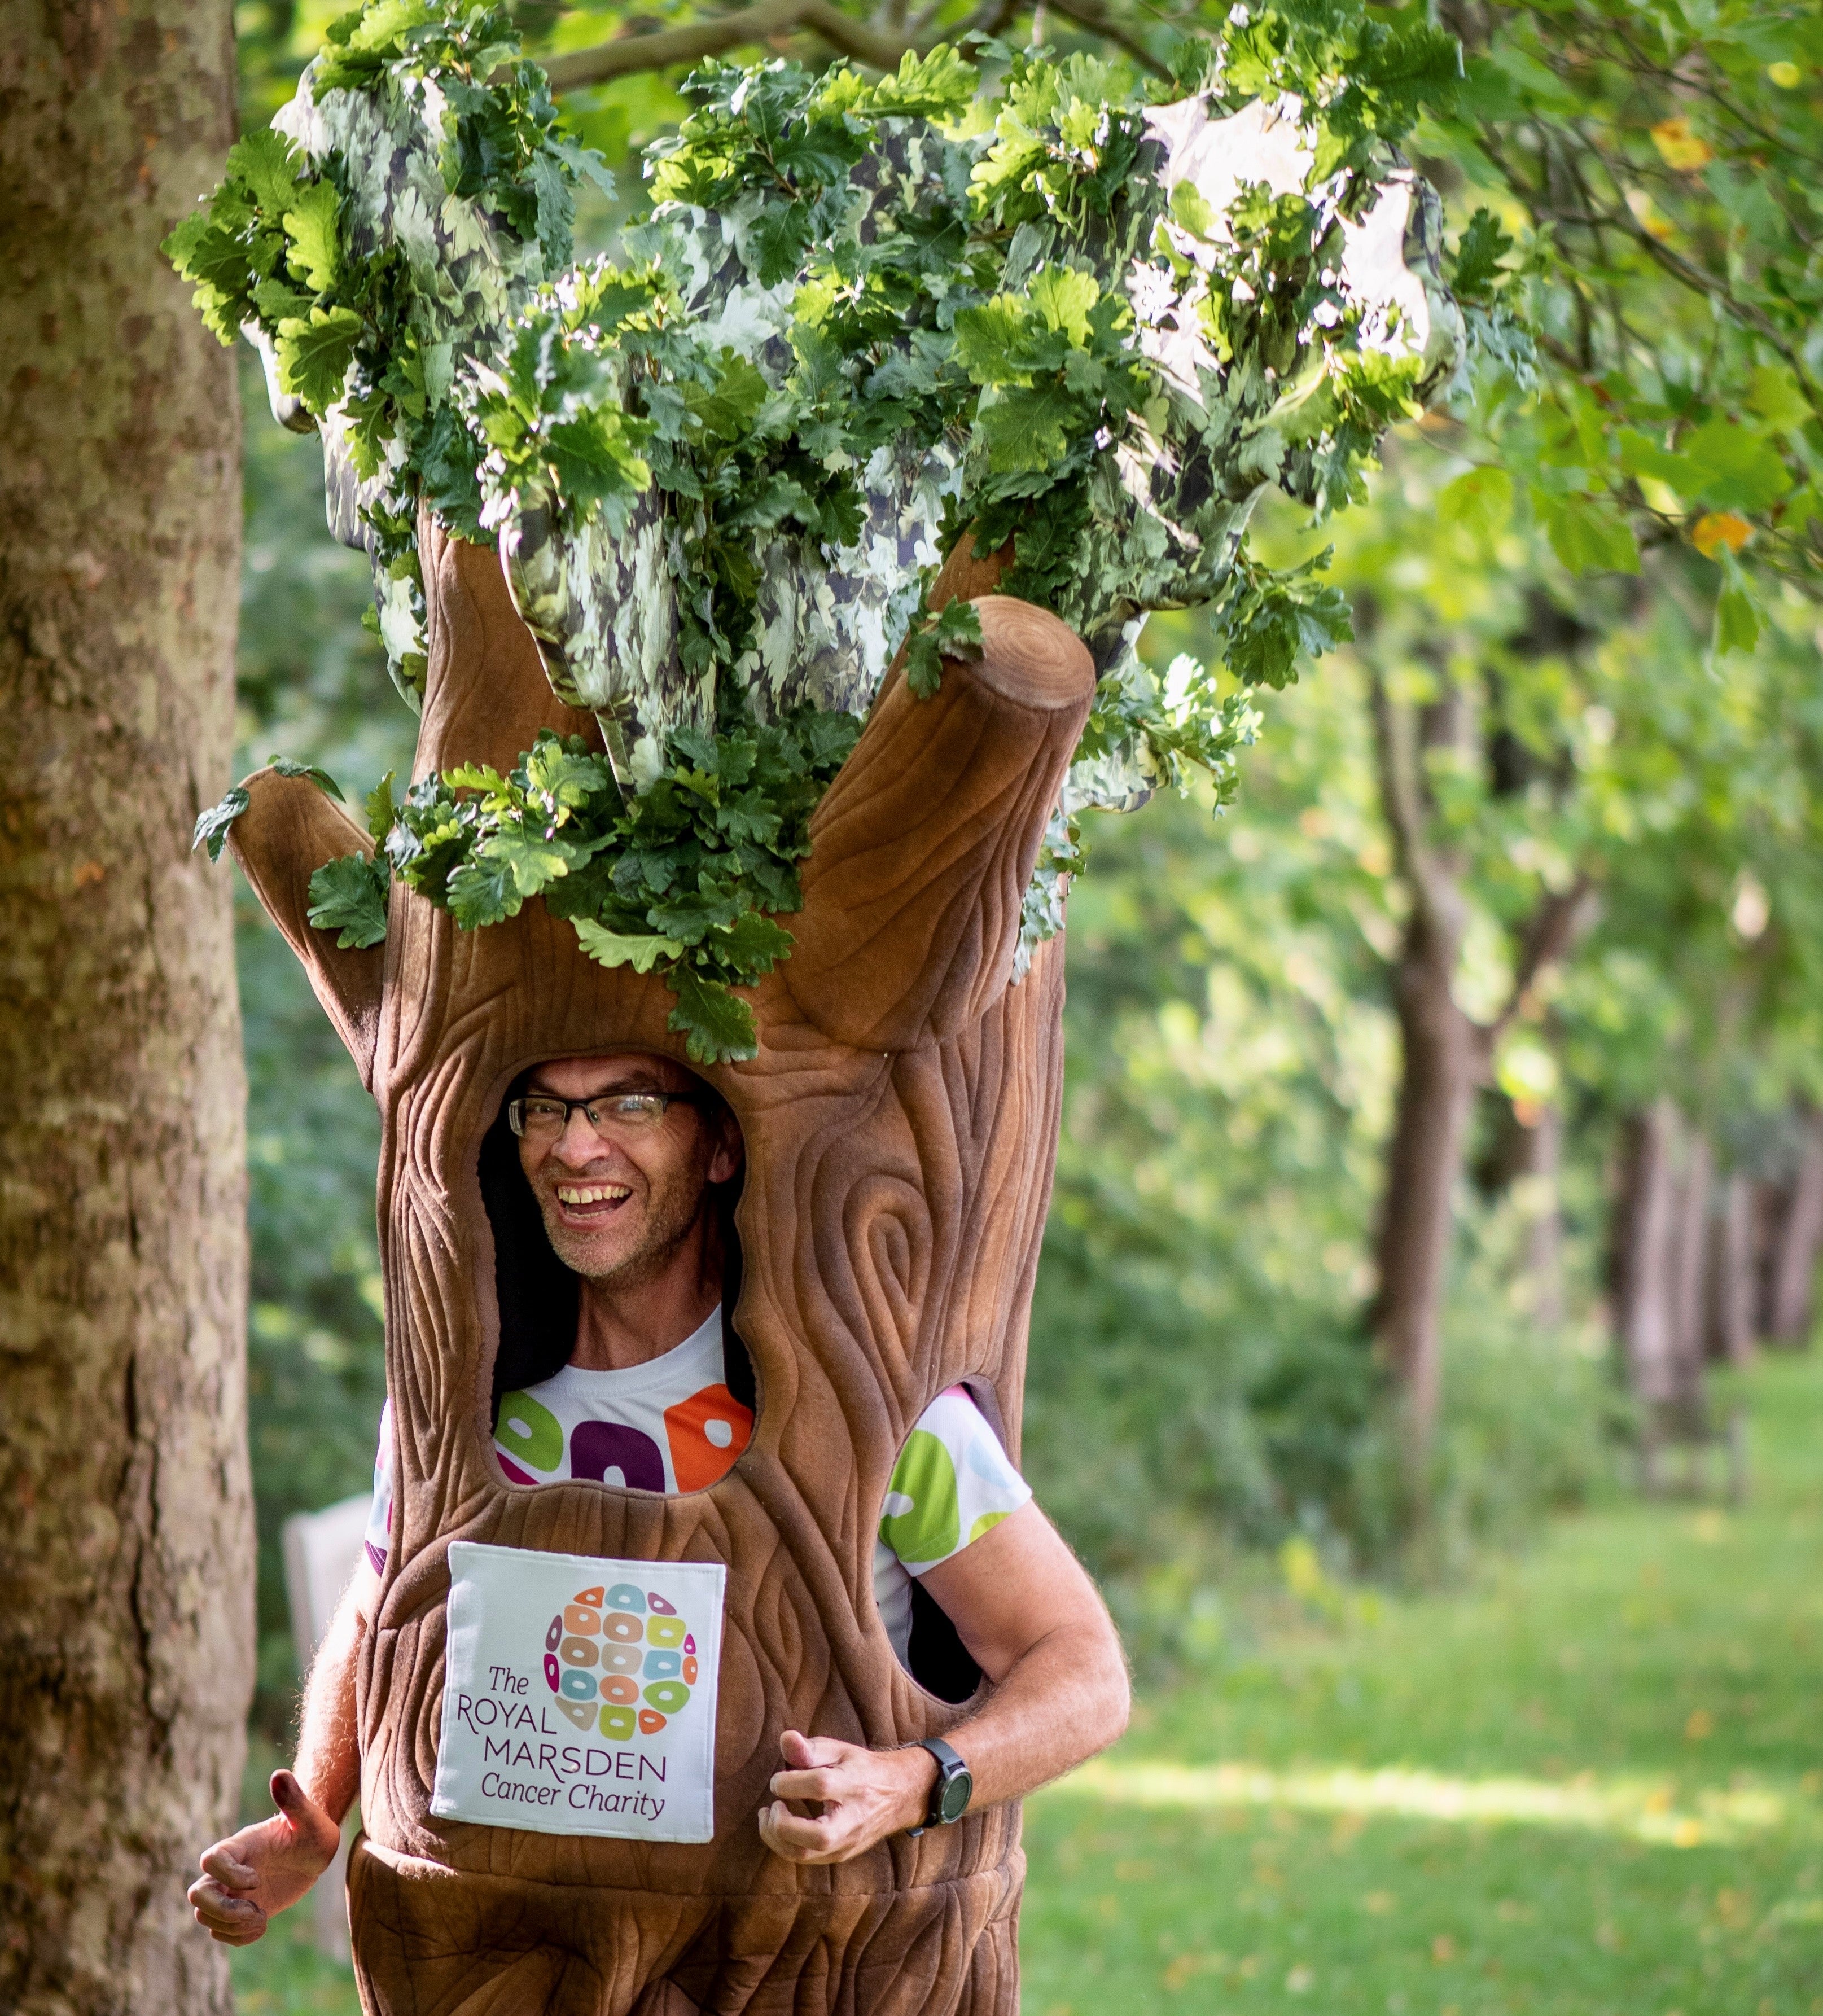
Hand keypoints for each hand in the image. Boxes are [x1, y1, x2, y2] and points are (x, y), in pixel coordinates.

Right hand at [188, 1769, 341, 1944]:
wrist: (314, 1850)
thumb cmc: (313, 1829)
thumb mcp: (309, 1818)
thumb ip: (294, 1799)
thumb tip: (279, 1774)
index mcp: (241, 1845)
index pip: (211, 1860)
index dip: (229, 1875)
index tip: (258, 1880)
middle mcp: (229, 1870)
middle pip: (197, 1895)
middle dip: (222, 1910)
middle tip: (255, 1909)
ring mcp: (232, 1892)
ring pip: (205, 1918)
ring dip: (230, 1926)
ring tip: (261, 1918)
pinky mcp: (240, 1910)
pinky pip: (220, 1932)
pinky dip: (237, 1937)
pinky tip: (262, 1926)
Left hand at [758, 1730, 939, 1864]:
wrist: (898, 1796)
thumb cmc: (863, 1769)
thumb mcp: (841, 1751)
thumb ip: (811, 1748)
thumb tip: (785, 1738)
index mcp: (854, 1785)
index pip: (819, 1785)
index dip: (789, 1781)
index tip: (779, 1778)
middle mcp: (853, 1819)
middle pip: (816, 1835)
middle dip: (782, 1823)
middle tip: (774, 1804)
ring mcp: (847, 1842)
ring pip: (806, 1855)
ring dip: (776, 1839)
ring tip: (770, 1817)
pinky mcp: (840, 1855)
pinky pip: (806, 1859)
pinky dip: (785, 1845)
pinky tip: (781, 1827)